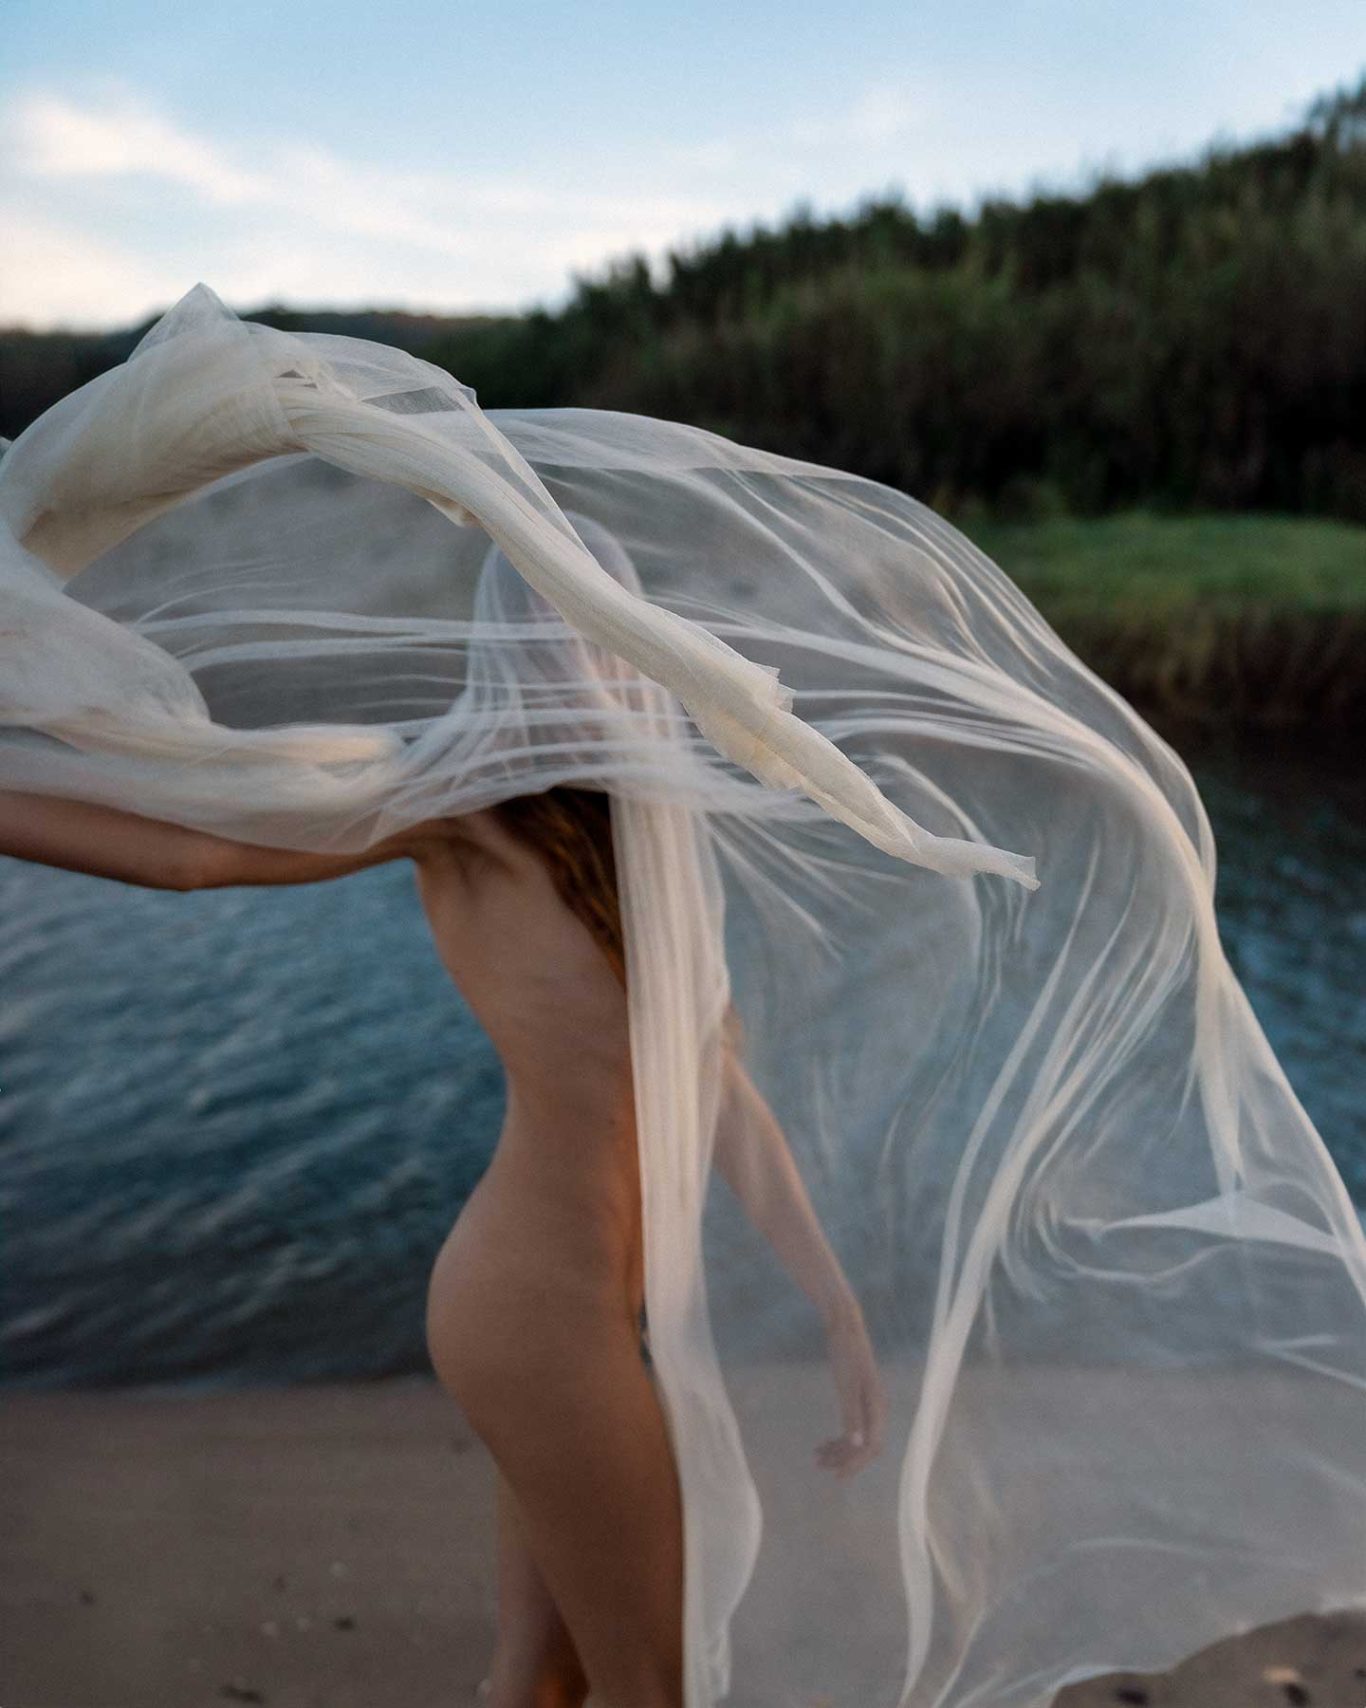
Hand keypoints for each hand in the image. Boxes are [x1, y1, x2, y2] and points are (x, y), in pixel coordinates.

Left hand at [814, 1301, 887, 1479]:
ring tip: (816, 1458)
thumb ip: (852, 1415)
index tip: (837, 1476)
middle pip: (865, 1446)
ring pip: (857, 1438)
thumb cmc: (846, 1353)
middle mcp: (876, 1409)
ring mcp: (868, 1404)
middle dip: (845, 1459)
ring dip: (839, 1450)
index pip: (871, 1447)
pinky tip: (822, 1444)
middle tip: (822, 1467)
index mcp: (877, 1408)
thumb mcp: (846, 1385)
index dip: (856, 1464)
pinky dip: (838, 1437)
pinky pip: (851, 1426)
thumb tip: (858, 1445)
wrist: (844, 1327)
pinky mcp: (858, 1398)